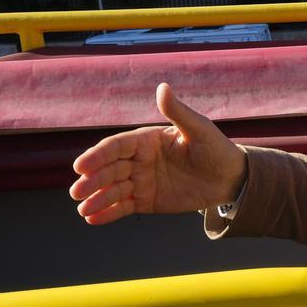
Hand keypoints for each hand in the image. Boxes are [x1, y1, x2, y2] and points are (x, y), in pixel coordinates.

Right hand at [69, 83, 246, 224]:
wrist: (230, 178)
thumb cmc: (215, 148)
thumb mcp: (199, 129)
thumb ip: (178, 112)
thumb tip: (163, 87)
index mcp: (146, 140)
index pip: (116, 147)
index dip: (98, 155)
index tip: (81, 166)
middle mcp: (138, 160)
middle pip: (109, 169)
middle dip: (92, 180)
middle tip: (76, 191)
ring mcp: (141, 181)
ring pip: (113, 190)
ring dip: (97, 198)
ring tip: (82, 209)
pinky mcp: (146, 201)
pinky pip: (123, 207)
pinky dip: (108, 213)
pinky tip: (92, 219)